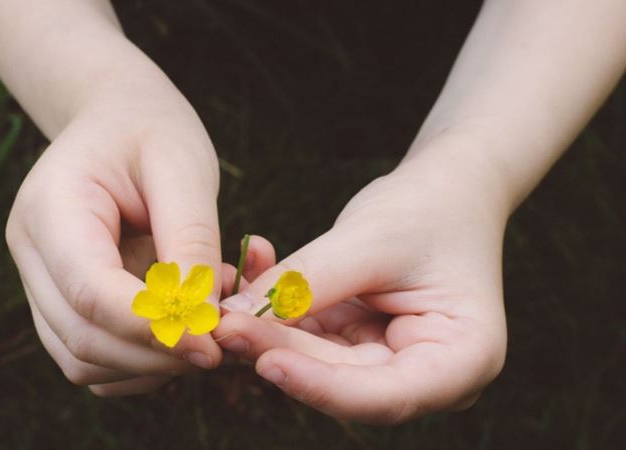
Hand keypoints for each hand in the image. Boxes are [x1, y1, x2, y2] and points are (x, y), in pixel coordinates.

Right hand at [5, 45, 224, 395]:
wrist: (118, 119)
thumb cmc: (152, 132)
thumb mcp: (183, 169)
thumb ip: (191, 242)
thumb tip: (202, 321)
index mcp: (51, 207)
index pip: (90, 292)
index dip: (151, 328)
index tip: (210, 342)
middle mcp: (30, 251)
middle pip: (81, 338)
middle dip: (156, 355)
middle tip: (221, 343)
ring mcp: (39, 281)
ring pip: (83, 360)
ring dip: (150, 364)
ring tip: (205, 327)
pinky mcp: (60, 302)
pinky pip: (93, 358)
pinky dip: (139, 362)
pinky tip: (180, 330)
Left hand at [216, 147, 508, 423]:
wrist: (444, 188)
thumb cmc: (427, 208)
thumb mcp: (370, 240)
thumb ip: (308, 282)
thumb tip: (234, 317)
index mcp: (462, 359)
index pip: (385, 396)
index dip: (321, 386)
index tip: (266, 361)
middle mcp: (427, 374)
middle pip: (341, 379)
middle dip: (278, 349)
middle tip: (222, 322)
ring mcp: (389, 360)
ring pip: (315, 360)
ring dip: (268, 329)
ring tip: (225, 300)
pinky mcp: (358, 342)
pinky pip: (309, 335)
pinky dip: (278, 309)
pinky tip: (247, 275)